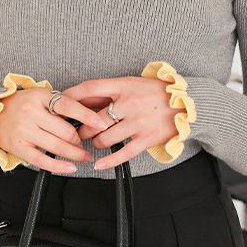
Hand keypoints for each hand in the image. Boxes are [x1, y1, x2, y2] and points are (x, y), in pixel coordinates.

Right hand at [0, 87, 110, 173]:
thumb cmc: (22, 104)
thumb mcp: (41, 96)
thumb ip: (61, 105)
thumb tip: (88, 116)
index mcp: (40, 96)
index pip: (68, 106)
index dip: (88, 116)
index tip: (102, 124)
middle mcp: (31, 112)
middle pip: (65, 131)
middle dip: (81, 139)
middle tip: (88, 142)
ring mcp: (23, 130)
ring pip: (57, 146)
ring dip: (75, 154)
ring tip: (84, 156)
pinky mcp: (18, 147)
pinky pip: (42, 160)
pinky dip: (59, 166)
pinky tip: (70, 167)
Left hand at [59, 75, 181, 170]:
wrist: (186, 102)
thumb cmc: (155, 91)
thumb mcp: (132, 83)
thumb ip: (109, 90)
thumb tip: (81, 99)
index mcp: (124, 85)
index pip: (90, 88)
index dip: (72, 97)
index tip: (59, 104)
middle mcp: (129, 103)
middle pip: (93, 119)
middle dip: (81, 128)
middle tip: (76, 132)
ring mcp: (138, 122)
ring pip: (104, 138)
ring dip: (94, 142)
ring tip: (94, 141)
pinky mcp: (147, 138)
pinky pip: (123, 153)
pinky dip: (108, 161)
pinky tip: (98, 164)